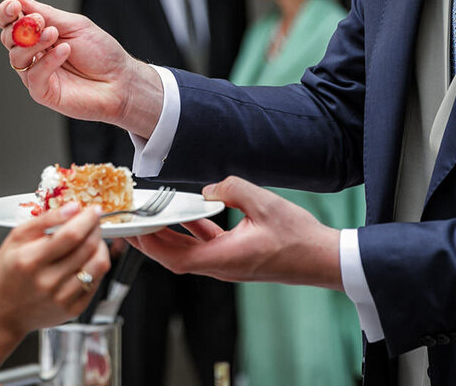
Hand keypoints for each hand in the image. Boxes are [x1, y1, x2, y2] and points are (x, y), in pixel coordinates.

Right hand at [0, 0, 162, 136]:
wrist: (120, 80)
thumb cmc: (101, 52)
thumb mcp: (75, 25)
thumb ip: (45, 13)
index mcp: (39, 33)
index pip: (11, 22)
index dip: (7, 13)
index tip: (14, 6)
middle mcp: (34, 53)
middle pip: (7, 39)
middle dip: (17, 27)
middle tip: (38, 21)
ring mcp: (37, 73)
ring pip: (16, 58)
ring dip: (33, 43)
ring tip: (55, 34)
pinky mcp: (43, 92)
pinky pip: (33, 76)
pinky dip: (47, 61)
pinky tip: (64, 51)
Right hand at [0, 202, 110, 335]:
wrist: (3, 312)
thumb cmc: (7, 273)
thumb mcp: (16, 239)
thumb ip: (45, 220)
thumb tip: (73, 208)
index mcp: (31, 260)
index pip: (71, 235)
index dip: (88, 219)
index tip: (93, 210)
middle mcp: (48, 282)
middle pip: (88, 248)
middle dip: (96, 228)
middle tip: (93, 222)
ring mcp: (62, 298)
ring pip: (98, 265)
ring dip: (101, 246)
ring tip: (92, 240)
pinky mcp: (73, 309)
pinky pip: (97, 282)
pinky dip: (96, 266)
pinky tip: (86, 260)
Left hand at [129, 176, 344, 290]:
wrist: (323, 259)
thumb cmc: (299, 238)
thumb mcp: (264, 203)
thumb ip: (232, 189)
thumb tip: (210, 188)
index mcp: (225, 258)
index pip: (175, 257)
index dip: (150, 245)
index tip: (133, 230)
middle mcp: (222, 266)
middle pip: (175, 258)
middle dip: (150, 241)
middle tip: (132, 222)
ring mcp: (229, 264)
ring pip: (189, 253)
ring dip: (169, 237)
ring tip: (152, 217)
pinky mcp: (237, 259)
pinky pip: (206, 247)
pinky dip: (192, 233)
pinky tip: (191, 215)